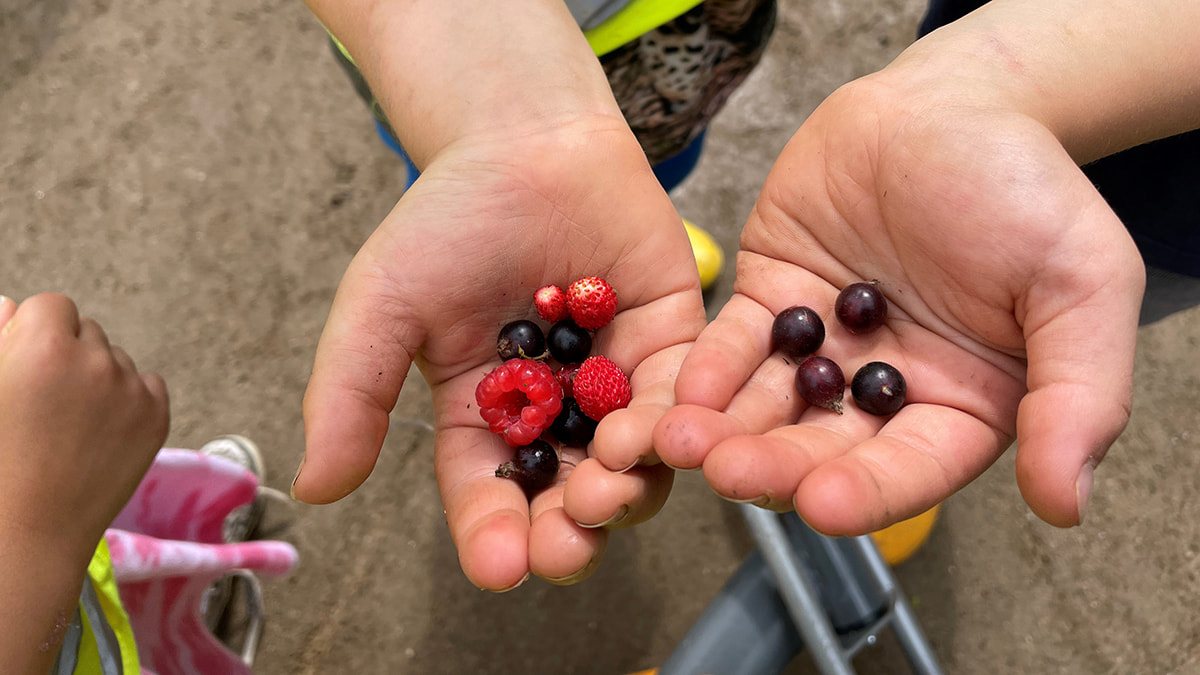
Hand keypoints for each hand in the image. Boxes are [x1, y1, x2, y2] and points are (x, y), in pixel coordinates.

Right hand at [0, 294, 169, 564]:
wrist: (26, 531)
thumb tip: (10, 305)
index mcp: (44, 345)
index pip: (53, 306)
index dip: (35, 333)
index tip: (23, 365)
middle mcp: (96, 360)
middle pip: (87, 331)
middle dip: (68, 354)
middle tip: (43, 403)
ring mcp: (132, 390)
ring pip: (117, 360)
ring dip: (98, 378)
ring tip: (67, 426)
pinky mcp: (156, 417)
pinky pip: (147, 386)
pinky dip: (129, 400)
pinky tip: (98, 432)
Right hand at [295, 119, 705, 589]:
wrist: (524, 141)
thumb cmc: (448, 220)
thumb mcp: (382, 306)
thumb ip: (350, 393)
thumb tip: (313, 488)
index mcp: (482, 414)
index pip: (487, 491)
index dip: (493, 534)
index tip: (500, 567)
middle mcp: (552, 410)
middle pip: (565, 493)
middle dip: (568, 530)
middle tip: (565, 547)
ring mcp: (614, 380)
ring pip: (631, 462)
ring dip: (623, 487)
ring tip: (606, 485)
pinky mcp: (671, 342)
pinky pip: (682, 398)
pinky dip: (674, 425)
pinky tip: (658, 435)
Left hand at [655, 62, 1144, 533]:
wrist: (956, 102)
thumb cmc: (1028, 189)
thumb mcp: (1082, 284)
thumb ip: (1078, 393)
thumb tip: (1066, 504)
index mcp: (958, 406)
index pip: (910, 468)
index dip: (870, 492)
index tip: (825, 505)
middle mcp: (882, 391)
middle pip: (824, 447)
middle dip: (775, 465)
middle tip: (731, 474)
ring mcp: (821, 349)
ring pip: (769, 405)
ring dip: (725, 430)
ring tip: (682, 442)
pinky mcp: (771, 301)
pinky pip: (736, 344)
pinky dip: (709, 368)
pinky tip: (684, 390)